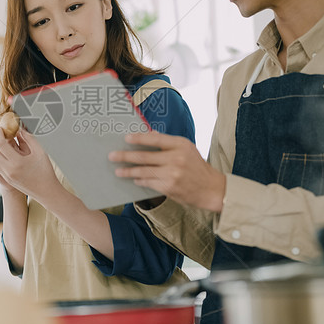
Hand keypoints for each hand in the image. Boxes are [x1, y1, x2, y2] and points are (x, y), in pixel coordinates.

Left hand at [0, 127, 60, 201]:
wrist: (46, 191)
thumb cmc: (45, 171)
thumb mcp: (40, 152)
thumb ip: (29, 138)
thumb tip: (20, 129)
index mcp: (17, 163)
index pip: (1, 144)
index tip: (1, 128)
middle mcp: (8, 170)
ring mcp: (6, 175)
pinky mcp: (6, 179)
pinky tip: (1, 152)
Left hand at [109, 131, 225, 211]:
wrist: (211, 189)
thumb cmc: (196, 167)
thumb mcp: (187, 149)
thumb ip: (169, 143)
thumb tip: (149, 134)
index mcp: (180, 144)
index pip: (155, 138)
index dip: (139, 138)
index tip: (126, 138)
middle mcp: (176, 158)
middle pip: (145, 156)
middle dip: (125, 156)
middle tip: (112, 156)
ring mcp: (172, 174)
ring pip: (144, 171)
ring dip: (128, 171)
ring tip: (118, 171)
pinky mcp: (169, 187)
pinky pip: (149, 183)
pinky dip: (140, 181)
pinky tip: (134, 179)